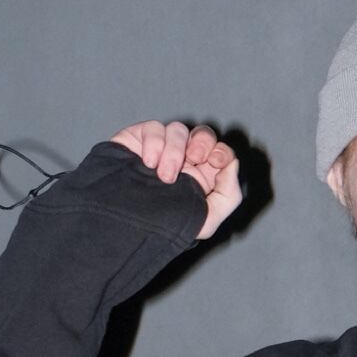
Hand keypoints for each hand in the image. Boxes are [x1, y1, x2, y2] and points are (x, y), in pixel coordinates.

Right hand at [109, 120, 242, 240]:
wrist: (123, 225)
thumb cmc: (163, 227)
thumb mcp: (206, 221)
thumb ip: (229, 195)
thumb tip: (232, 165)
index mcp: (201, 177)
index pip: (220, 152)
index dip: (221, 151)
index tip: (214, 162)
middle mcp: (183, 161)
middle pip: (203, 134)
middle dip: (203, 142)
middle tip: (194, 158)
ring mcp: (160, 149)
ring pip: (178, 130)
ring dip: (174, 151)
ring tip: (164, 176)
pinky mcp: (138, 141)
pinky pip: (153, 128)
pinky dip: (154, 144)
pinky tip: (148, 164)